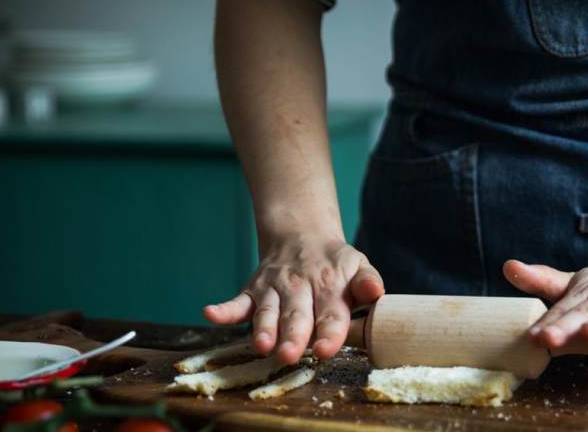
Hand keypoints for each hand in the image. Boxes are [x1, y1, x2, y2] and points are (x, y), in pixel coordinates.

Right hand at [203, 233, 383, 362]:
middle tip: (290, 354)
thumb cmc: (334, 263)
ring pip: (267, 312)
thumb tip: (377, 291)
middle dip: (292, 336)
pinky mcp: (253, 291)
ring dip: (263, 328)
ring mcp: (273, 289)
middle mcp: (300, 288)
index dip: (329, 332)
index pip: (331, 312)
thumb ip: (367, 281)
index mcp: (329, 285)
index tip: (325, 348)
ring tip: (261, 345)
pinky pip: (236, 302)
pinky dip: (223, 310)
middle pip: (296, 315)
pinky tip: (211, 314)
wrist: (302, 233)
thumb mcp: (357, 265)